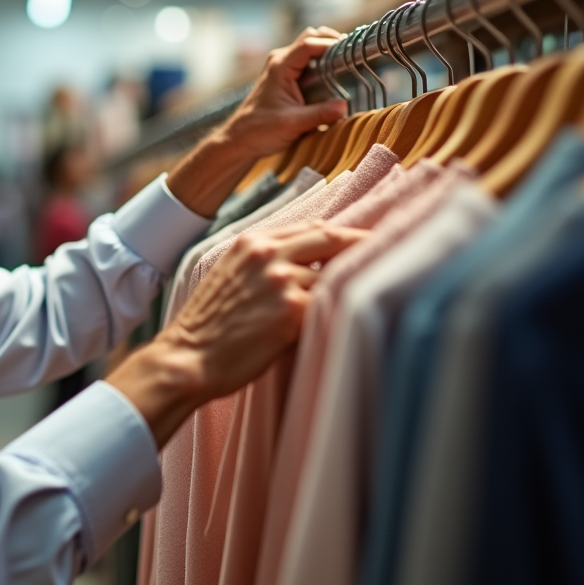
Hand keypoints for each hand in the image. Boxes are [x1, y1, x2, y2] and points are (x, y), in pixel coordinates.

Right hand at [107, 221, 365, 446]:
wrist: (188, 358)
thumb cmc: (208, 326)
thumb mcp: (230, 276)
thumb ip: (266, 262)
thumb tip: (312, 263)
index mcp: (252, 241)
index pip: (314, 227)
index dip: (346, 234)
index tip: (370, 239)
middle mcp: (268, 253)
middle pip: (333, 238)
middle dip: (364, 245)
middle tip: (395, 250)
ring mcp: (282, 279)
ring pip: (335, 276)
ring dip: (352, 288)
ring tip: (374, 296)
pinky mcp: (292, 310)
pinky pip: (331, 306)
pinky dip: (341, 313)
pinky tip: (352, 322)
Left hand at [225, 26, 348, 159]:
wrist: (240, 139)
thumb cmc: (260, 130)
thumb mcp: (293, 124)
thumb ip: (319, 114)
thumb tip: (344, 106)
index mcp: (280, 67)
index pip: (309, 43)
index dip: (331, 43)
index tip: (351, 51)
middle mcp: (280, 61)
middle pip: (310, 37)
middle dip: (331, 42)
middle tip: (351, 54)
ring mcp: (282, 68)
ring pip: (308, 48)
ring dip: (327, 51)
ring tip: (346, 63)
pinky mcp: (285, 77)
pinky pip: (306, 61)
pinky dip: (321, 62)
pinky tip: (333, 75)